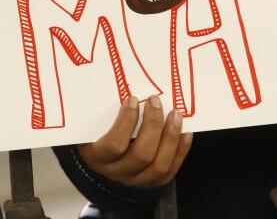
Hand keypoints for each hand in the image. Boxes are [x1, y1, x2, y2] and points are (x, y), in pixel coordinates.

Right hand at [77, 95, 192, 187]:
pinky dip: (181, 150)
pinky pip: (171, 170)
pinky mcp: (152, 183)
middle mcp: (117, 173)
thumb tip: (126, 94)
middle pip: (141, 154)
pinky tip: (185, 132)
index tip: (133, 99)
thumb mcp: (91, 127)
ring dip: (170, 137)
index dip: (126, 121)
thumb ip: (101, 114)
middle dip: (153, 124)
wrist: (100, 165)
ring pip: (159, 165)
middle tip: (156, 101)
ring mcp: (136, 181)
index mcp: (98, 158)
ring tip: (176, 114)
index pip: (114, 144)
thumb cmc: (95, 137)